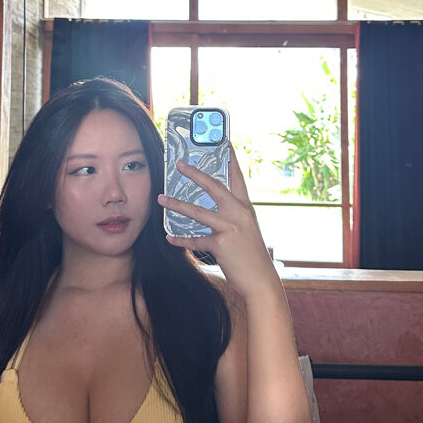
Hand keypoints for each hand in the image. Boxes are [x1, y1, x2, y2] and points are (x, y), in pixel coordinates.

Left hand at [157, 148, 277, 300]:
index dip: (231, 158)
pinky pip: (195, 239)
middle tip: (178, 164)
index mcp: (246, 207)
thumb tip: (209, 208)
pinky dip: (181, 239)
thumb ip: (231, 217)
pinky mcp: (221, 244)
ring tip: (161, 198)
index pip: (237, 177)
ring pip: (198, 212)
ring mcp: (230, 227)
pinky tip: (170, 237)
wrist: (261, 281)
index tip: (224, 142)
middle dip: (194, 173)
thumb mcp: (245, 230)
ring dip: (177, 204)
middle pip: (214, 186)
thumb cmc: (251, 256)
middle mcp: (239, 213)